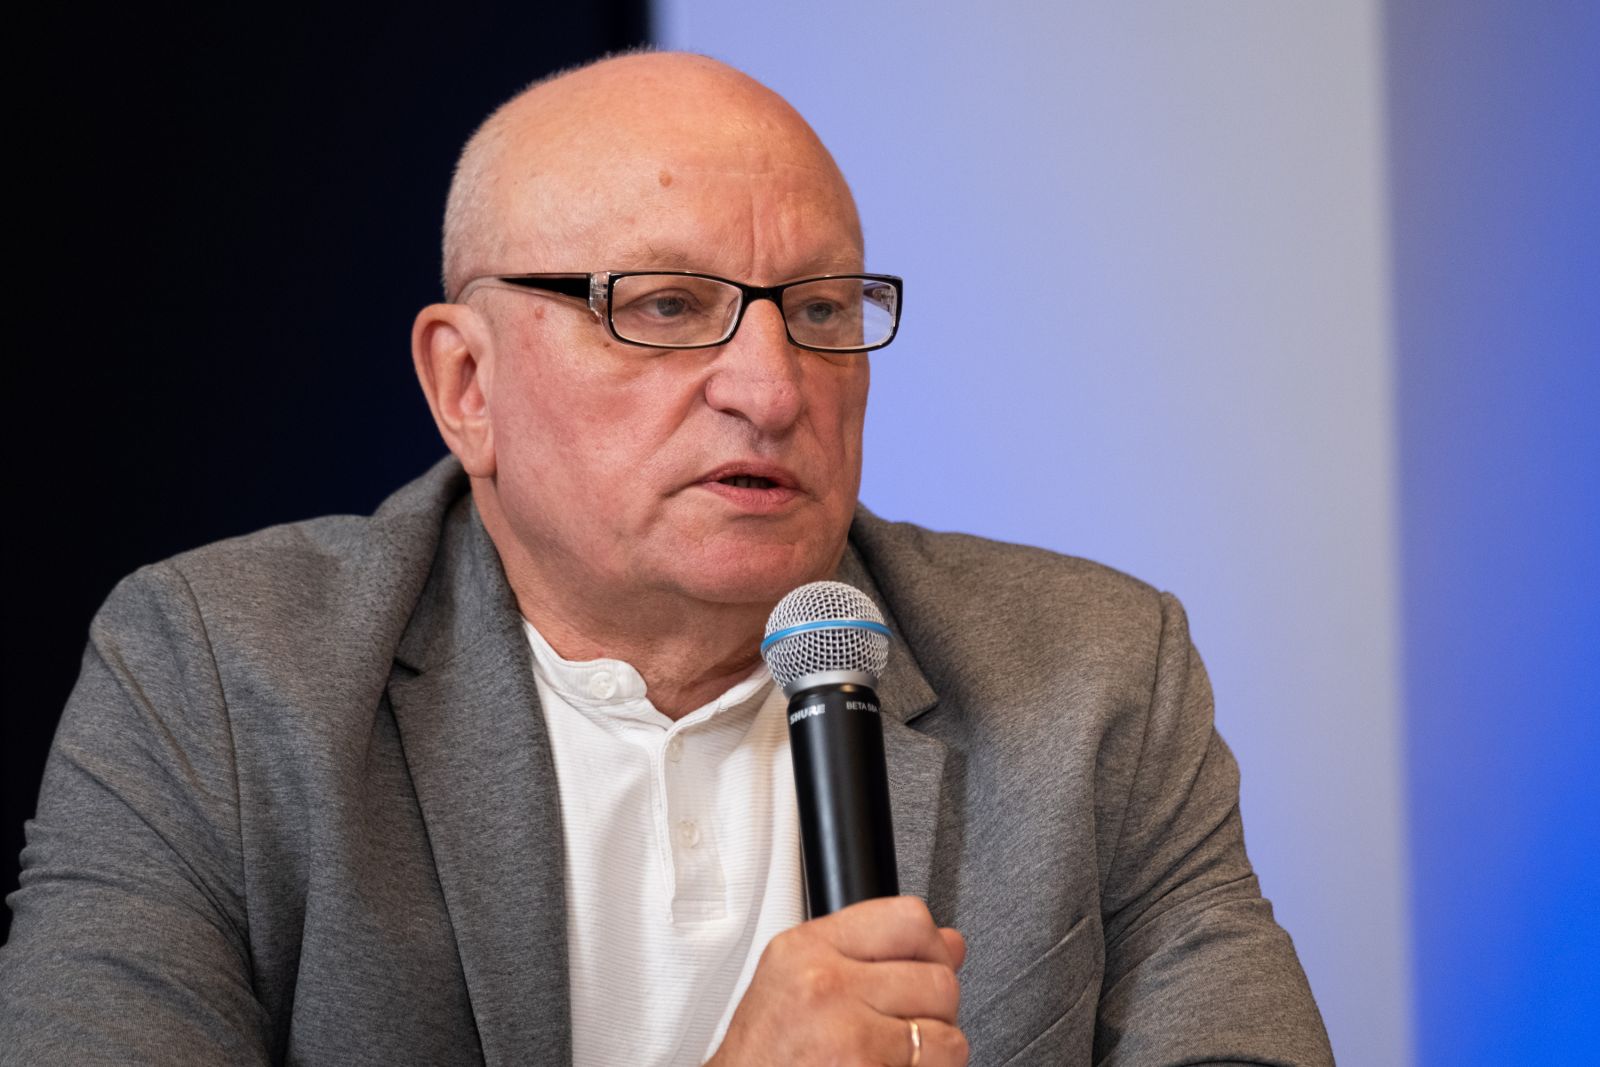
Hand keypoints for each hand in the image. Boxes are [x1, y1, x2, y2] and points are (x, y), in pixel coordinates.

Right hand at [708, 895, 967, 1065]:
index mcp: (806, 948)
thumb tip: (951, 943)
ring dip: (934, 1053)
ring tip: (895, 1058)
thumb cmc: (767, 1055)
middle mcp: (824, 983)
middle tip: (906, 1029)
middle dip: (937, 1011)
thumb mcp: (800, 982)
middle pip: (938, 978)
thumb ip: (872, 955)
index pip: (908, 919)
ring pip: (947, 1032)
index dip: (932, 949)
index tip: (926, 970)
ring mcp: (846, 1030)